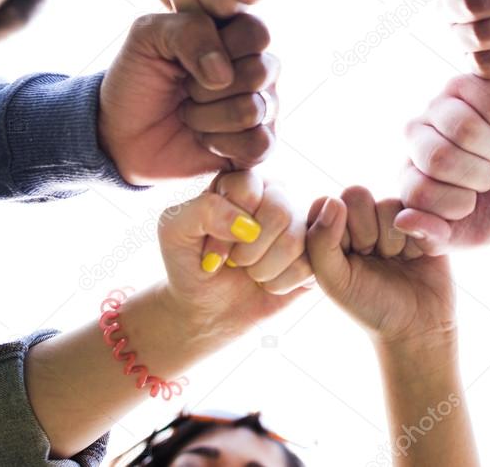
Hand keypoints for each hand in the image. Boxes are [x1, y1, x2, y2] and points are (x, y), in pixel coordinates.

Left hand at [98, 13, 277, 183]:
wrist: (120, 133)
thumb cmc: (139, 79)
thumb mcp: (148, 36)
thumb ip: (189, 31)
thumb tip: (223, 74)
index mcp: (238, 36)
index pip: (257, 34)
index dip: (221, 48)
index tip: (186, 58)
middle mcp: (258, 70)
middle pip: (260, 72)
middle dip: (206, 87)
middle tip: (185, 90)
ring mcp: (264, 109)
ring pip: (254, 109)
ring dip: (207, 116)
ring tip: (188, 115)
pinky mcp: (259, 147)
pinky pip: (260, 144)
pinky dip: (222, 144)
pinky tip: (203, 139)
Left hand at [157, 170, 311, 341]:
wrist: (205, 309)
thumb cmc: (189, 263)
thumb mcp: (174, 230)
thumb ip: (203, 210)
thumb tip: (247, 224)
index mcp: (244, 180)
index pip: (248, 187)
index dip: (225, 225)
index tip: (209, 247)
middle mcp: (277, 194)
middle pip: (279, 210)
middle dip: (248, 250)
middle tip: (234, 262)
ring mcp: (300, 224)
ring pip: (295, 240)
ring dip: (262, 269)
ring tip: (250, 273)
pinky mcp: (315, 254)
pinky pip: (310, 265)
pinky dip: (279, 284)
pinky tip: (267, 283)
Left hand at [306, 187, 455, 346]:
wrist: (416, 328)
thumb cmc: (368, 305)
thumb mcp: (334, 280)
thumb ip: (320, 242)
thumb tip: (333, 201)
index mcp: (335, 227)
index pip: (328, 202)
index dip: (338, 229)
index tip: (348, 259)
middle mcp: (363, 217)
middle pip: (357, 195)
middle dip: (365, 233)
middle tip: (373, 259)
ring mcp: (394, 217)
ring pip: (389, 203)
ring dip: (393, 241)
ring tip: (397, 261)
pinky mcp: (425, 221)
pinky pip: (423, 211)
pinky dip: (421, 237)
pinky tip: (418, 256)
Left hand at [399, 76, 489, 251]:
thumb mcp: (478, 233)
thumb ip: (438, 238)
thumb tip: (401, 222)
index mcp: (411, 175)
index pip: (417, 192)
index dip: (457, 203)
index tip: (474, 202)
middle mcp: (417, 135)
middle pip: (437, 157)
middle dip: (479, 175)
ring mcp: (440, 104)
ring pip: (461, 126)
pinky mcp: (469, 80)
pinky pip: (487, 100)